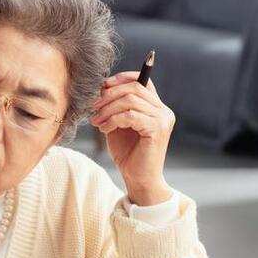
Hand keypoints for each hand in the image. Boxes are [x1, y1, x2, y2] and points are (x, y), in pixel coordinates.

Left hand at [91, 72, 174, 205]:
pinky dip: (113, 120)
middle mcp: (163, 111)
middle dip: (109, 95)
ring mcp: (163, 119)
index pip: (143, 81)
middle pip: (134, 88)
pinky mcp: (157, 129)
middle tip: (93, 106)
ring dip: (108, 109)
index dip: (123, 78)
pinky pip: (131, 115)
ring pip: (130, 101)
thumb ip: (115, 107)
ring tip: (97, 122)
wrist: (138, 179)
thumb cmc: (128, 154)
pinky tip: (104, 129)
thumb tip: (102, 88)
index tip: (104, 85)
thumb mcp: (118, 125)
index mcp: (156, 107)